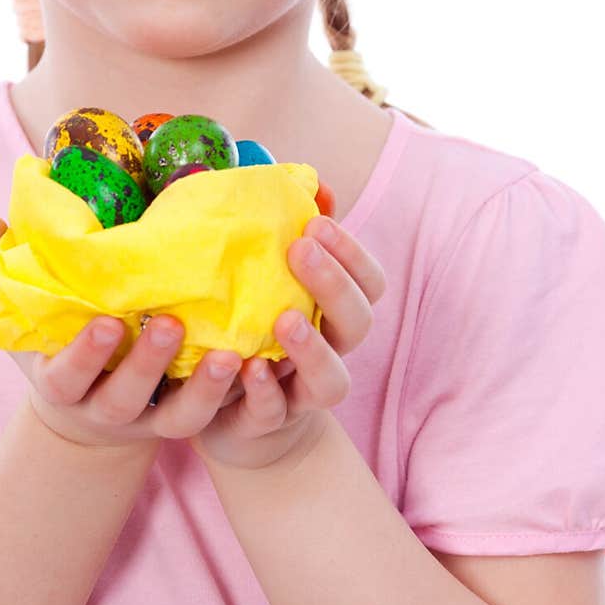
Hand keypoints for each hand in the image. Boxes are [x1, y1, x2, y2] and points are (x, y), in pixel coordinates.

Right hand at [0, 215, 247, 451]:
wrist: (86, 415)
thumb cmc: (52, 346)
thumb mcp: (20, 319)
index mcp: (61, 382)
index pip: (67, 376)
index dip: (85, 355)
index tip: (104, 323)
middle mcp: (106, 407)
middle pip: (126, 397)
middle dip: (147, 364)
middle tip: (172, 323)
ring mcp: (151, 419)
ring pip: (181, 418)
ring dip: (205, 390)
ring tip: (232, 354)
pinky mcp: (189, 418)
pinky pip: (219, 415)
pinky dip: (240, 396)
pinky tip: (261, 363)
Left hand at [188, 214, 386, 470]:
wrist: (235, 416)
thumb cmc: (256, 330)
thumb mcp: (270, 282)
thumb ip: (292, 234)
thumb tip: (316, 182)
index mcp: (334, 314)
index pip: (369, 282)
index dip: (352, 253)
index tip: (317, 220)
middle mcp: (331, 353)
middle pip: (358, 324)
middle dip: (334, 285)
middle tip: (300, 249)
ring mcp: (301, 393)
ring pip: (332, 382)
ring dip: (313, 349)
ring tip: (285, 319)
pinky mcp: (266, 422)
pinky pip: (274, 412)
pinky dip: (266, 392)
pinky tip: (250, 368)